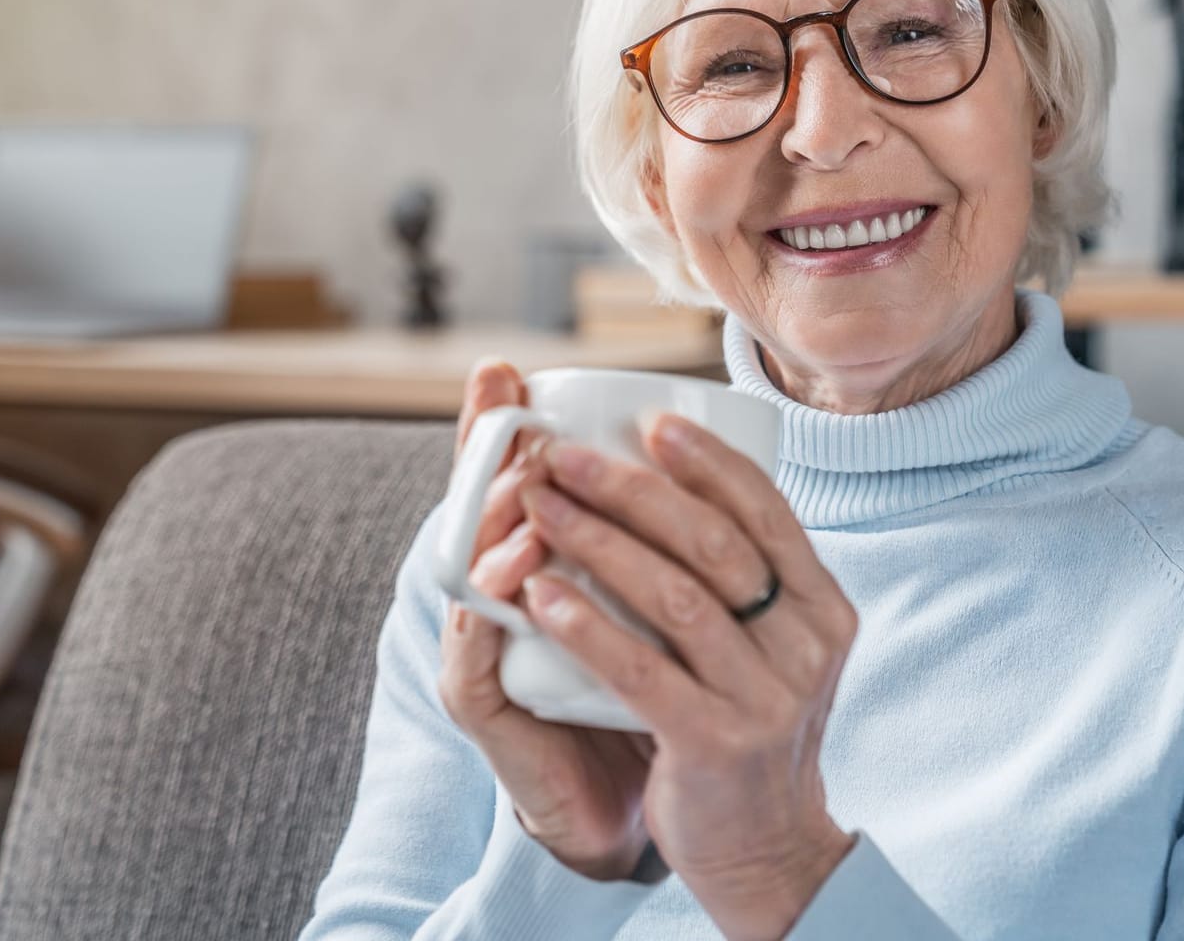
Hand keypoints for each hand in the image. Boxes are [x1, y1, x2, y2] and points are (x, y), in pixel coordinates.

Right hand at [436, 359, 661, 881]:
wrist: (633, 813)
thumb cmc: (653, 697)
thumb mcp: (663, 610)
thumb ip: (666, 546)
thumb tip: (713, 459)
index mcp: (534, 567)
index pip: (504, 483)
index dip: (495, 426)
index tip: (505, 370)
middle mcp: (495, 600)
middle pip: (472, 510)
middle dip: (488, 451)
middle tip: (512, 405)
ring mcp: (481, 649)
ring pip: (470, 568)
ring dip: (495, 517)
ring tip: (529, 479)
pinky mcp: (481, 706)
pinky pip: (481, 645)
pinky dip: (503, 604)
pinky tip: (528, 571)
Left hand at [515, 411, 858, 940]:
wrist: (765, 849)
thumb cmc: (747, 724)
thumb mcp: (776, 646)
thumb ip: (749, 578)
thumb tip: (677, 477)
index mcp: (823, 607)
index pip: (766, 511)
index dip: (707, 460)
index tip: (648, 422)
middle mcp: (806, 646)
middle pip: (713, 542)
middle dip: (630, 488)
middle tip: (560, 456)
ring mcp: (765, 696)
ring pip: (675, 596)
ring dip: (597, 542)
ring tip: (539, 506)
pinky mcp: (715, 743)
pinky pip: (641, 670)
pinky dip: (587, 625)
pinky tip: (540, 594)